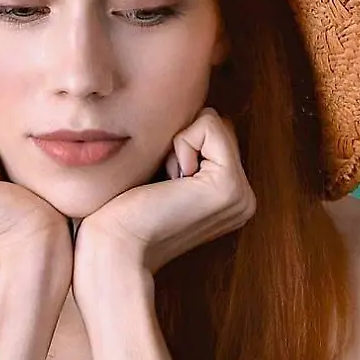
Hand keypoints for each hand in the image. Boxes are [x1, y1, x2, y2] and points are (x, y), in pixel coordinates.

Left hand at [75, 108, 255, 273]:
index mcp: (232, 197)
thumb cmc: (123, 213)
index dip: (179, 145)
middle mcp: (244, 198)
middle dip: (182, 142)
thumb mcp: (163, 174)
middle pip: (216, 125)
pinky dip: (182, 143)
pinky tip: (170, 181)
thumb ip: (188, 149)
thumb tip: (195, 111)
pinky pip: (209, 126)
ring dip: (179, 145)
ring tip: (166, 184)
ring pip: (213, 123)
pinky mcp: (229, 186)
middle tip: (163, 183)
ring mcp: (241, 195)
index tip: (162, 183)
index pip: (213, 134)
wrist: (115, 248)